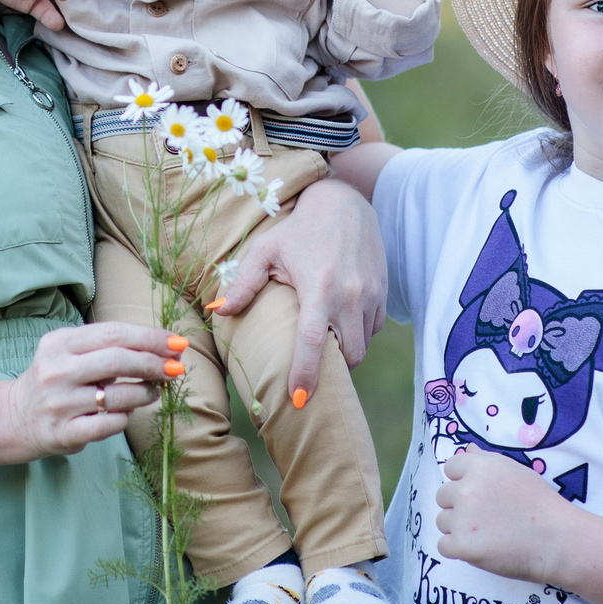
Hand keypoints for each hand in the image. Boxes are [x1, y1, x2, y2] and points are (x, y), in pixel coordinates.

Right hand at [6, 322, 183, 458]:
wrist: (16, 417)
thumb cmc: (56, 380)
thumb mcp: (70, 352)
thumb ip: (107, 347)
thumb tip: (163, 348)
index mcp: (60, 343)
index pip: (113, 334)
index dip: (150, 337)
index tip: (176, 343)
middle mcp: (56, 370)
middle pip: (117, 361)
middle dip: (154, 363)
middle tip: (175, 368)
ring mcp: (59, 403)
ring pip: (118, 396)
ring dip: (145, 393)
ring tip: (151, 391)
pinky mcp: (63, 433)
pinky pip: (109, 424)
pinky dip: (125, 417)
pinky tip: (126, 413)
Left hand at [212, 176, 386, 395]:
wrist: (345, 204)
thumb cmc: (298, 229)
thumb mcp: (266, 249)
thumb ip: (243, 283)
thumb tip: (219, 312)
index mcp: (319, 286)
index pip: (313, 340)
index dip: (306, 373)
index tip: (298, 399)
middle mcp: (350, 294)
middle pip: (348, 354)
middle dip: (331, 369)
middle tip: (309, 370)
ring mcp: (370, 295)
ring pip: (363, 344)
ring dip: (345, 353)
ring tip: (322, 346)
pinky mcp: (383, 294)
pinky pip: (373, 329)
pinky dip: (358, 335)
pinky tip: (339, 324)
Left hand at [434, 447, 582, 582]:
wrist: (557, 539)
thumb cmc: (541, 504)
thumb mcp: (517, 470)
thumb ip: (486, 460)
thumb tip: (467, 449)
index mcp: (478, 467)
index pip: (450, 468)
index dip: (464, 482)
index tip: (482, 495)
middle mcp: (466, 489)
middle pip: (442, 496)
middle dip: (459, 506)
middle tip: (487, 518)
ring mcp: (462, 519)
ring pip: (443, 521)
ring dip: (459, 529)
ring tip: (488, 534)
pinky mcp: (462, 546)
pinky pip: (444, 546)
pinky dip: (459, 550)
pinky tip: (481, 548)